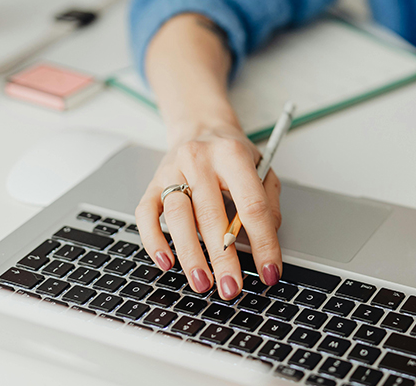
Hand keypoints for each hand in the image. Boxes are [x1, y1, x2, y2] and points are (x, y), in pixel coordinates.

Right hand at [136, 13, 283, 299]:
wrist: (201, 127)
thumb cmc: (233, 155)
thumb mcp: (262, 168)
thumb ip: (269, 202)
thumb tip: (266, 239)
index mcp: (233, 155)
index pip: (251, 205)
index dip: (263, 243)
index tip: (269, 272)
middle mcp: (199, 160)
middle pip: (212, 216)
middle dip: (223, 259)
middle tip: (232, 288)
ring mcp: (172, 171)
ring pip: (177, 218)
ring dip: (190, 256)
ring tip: (202, 283)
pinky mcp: (152, 183)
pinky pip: (146, 215)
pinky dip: (154, 241)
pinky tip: (167, 262)